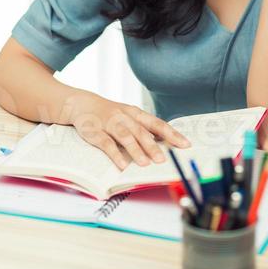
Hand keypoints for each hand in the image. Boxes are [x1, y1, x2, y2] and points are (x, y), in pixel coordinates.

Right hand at [67, 91, 191, 170]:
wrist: (82, 103)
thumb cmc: (111, 113)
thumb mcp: (129, 116)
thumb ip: (144, 128)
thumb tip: (165, 143)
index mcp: (136, 113)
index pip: (157, 123)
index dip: (172, 134)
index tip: (185, 144)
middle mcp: (124, 116)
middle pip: (141, 131)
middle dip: (153, 146)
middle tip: (163, 160)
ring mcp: (109, 123)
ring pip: (125, 136)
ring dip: (135, 150)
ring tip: (144, 164)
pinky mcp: (95, 131)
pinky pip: (106, 143)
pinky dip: (114, 154)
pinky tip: (122, 165)